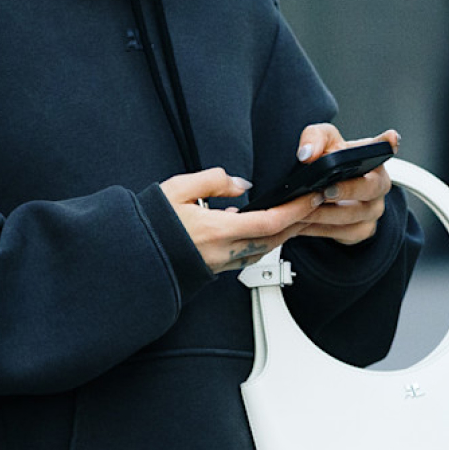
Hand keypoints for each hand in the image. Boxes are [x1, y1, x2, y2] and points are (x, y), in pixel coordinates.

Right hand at [159, 124, 399, 273]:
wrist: (135, 253)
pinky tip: (263, 231)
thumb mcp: (178, 188)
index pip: (270, 222)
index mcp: (218, 231)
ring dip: (284, 234)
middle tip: (313, 205)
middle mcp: (225, 252)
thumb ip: (213, 181)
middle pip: (275, 240)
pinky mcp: (217, 268)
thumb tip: (242, 184)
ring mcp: (222, 263)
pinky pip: (250, 256)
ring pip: (264, 250)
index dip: (295, 210)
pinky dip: (265, 242)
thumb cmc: (152, 223)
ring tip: (295, 215)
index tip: (311, 197)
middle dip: (298, 222)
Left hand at [289, 123, 399, 246]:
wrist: (324, 190)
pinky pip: (342, 233)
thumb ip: (314, 139)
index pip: (383, 147)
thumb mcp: (320, 143)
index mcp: (372, 158)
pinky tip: (301, 224)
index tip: (390, 138)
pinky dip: (318, 229)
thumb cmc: (329, 161)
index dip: (388, 143)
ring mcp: (373, 210)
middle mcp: (378, 185)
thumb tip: (307, 154)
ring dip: (324, 214)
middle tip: (324, 191)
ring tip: (301, 209)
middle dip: (347, 190)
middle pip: (371, 188)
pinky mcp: (362, 230)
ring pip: (353, 216)